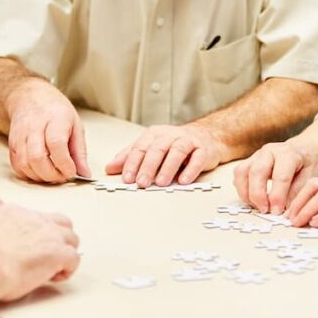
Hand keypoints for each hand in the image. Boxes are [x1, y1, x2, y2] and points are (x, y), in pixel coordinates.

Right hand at [0, 204, 80, 301]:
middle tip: (50, 255)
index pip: (39, 217)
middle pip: (61, 223)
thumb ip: (4, 233)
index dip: (41, 234)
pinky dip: (68, 269)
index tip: (36, 246)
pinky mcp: (59, 252)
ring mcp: (50, 233)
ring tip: (53, 268)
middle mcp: (35, 218)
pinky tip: (54, 277)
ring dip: (65, 253)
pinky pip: (74, 259)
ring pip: (72, 239)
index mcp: (15, 211)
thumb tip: (10, 246)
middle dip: (60, 239)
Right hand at [6, 79, 89, 183]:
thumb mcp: (75, 125)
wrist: (29, 97)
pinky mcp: (12, 144)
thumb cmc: (54, 110)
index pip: (56, 143)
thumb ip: (80, 151)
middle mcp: (34, 126)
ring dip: (40, 177)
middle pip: (38, 157)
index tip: (72, 171)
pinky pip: (17, 166)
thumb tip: (84, 173)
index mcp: (55, 118)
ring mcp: (20, 136)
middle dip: (52, 174)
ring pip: (25, 164)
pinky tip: (40, 172)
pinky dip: (29, 174)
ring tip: (53, 174)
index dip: (64, 163)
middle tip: (63, 176)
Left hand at [105, 124, 224, 186]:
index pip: (140, 148)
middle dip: (148, 166)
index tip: (126, 178)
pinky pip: (197, 158)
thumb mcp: (151, 147)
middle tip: (141, 183)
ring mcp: (187, 141)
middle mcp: (170, 136)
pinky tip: (184, 180)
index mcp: (154, 135)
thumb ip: (130, 157)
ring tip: (161, 183)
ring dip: (168, 167)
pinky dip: (191, 169)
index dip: (132, 163)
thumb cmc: (175, 144)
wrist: (207, 136)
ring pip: (176, 151)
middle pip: (157, 149)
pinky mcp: (203, 150)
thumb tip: (109, 168)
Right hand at [234, 137, 317, 214]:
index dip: (277, 196)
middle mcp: (269, 151)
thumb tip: (284, 210)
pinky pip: (238, 174)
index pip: (280, 176)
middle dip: (258, 195)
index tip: (276, 212)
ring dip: (246, 193)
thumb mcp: (309, 176)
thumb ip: (296, 192)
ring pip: (242, 172)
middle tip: (264, 210)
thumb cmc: (306, 162)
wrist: (302, 148)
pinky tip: (252, 200)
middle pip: (256, 172)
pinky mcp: (249, 161)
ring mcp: (256, 155)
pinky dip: (241, 189)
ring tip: (257, 206)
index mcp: (287, 154)